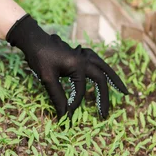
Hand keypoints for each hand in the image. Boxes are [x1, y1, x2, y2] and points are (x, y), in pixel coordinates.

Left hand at [6, 14, 127, 118]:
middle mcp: (84, 59)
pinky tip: (104, 75)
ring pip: (103, 67)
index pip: (80, 91)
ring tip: (122, 91)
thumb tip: (64, 116)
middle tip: (106, 113)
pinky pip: (96, 62)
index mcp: (78, 65)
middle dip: (105, 96)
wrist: (33, 39)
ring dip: (113, 78)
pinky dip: (102, 70)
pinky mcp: (79, 54)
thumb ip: (58, 97)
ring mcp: (83, 55)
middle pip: (101, 78)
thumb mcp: (47, 78)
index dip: (74, 104)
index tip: (67, 114)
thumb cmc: (39, 57)